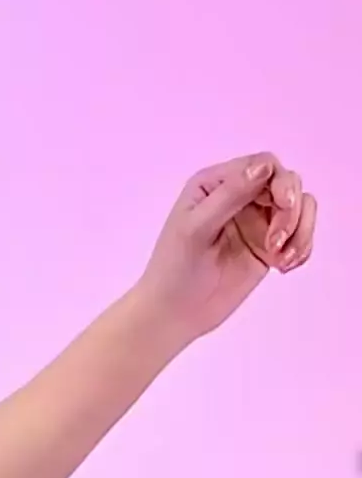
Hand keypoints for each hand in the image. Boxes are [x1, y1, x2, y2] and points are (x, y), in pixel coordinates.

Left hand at [137, 152, 315, 344]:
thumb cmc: (174, 269)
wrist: (175, 313)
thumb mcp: (196, 227)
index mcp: (216, 183)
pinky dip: (302, 247)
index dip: (279, 182)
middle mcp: (239, 196)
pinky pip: (300, 233)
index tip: (282, 206)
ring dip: (301, 231)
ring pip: (300, 207)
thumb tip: (264, 166)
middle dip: (291, 211)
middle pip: (287, 183)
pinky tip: (284, 268)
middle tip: (276, 244)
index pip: (262, 165)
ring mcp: (256, 220)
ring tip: (283, 260)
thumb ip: (229, 195)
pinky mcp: (269, 246)